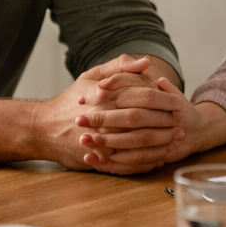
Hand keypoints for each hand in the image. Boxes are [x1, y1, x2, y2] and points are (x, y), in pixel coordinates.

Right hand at [29, 56, 176, 174]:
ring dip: (159, 145)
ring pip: (138, 145)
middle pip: (144, 120)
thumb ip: (119, 67)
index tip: (177, 104)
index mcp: (106, 96)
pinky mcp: (99, 159)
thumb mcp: (90, 76)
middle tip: (182, 126)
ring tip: (174, 143)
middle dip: (165, 124)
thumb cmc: (70, 100)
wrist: (43, 128)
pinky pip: (127, 164)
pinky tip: (157, 160)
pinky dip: (145, 163)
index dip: (163, 100)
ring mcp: (101, 141)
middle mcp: (105, 118)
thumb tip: (145, 62)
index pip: (143, 96)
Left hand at [77, 78, 225, 165]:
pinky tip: (93, 160)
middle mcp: (163, 115)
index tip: (93, 92)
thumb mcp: (148, 82)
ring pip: (134, 141)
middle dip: (104, 119)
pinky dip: (113, 163)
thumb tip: (143, 64)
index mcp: (159, 95)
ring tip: (84, 142)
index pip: (135, 87)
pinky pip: (136, 162)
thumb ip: (141, 73)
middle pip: (131, 116)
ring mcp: (163, 137)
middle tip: (80, 120)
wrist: (189, 130)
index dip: (115, 87)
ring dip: (107, 143)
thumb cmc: (166, 104)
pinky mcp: (158, 155)